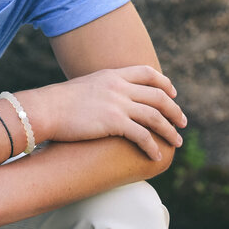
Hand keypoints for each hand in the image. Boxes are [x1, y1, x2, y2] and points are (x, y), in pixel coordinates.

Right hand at [32, 65, 186, 159]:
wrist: (45, 109)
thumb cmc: (57, 103)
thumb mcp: (84, 87)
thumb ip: (100, 90)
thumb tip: (104, 100)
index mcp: (112, 75)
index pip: (147, 73)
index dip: (164, 83)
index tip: (172, 94)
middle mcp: (119, 87)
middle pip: (158, 96)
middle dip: (174, 110)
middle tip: (183, 122)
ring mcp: (117, 104)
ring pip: (155, 116)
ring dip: (170, 131)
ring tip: (177, 142)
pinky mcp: (114, 122)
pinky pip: (142, 135)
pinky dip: (152, 146)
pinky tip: (156, 155)